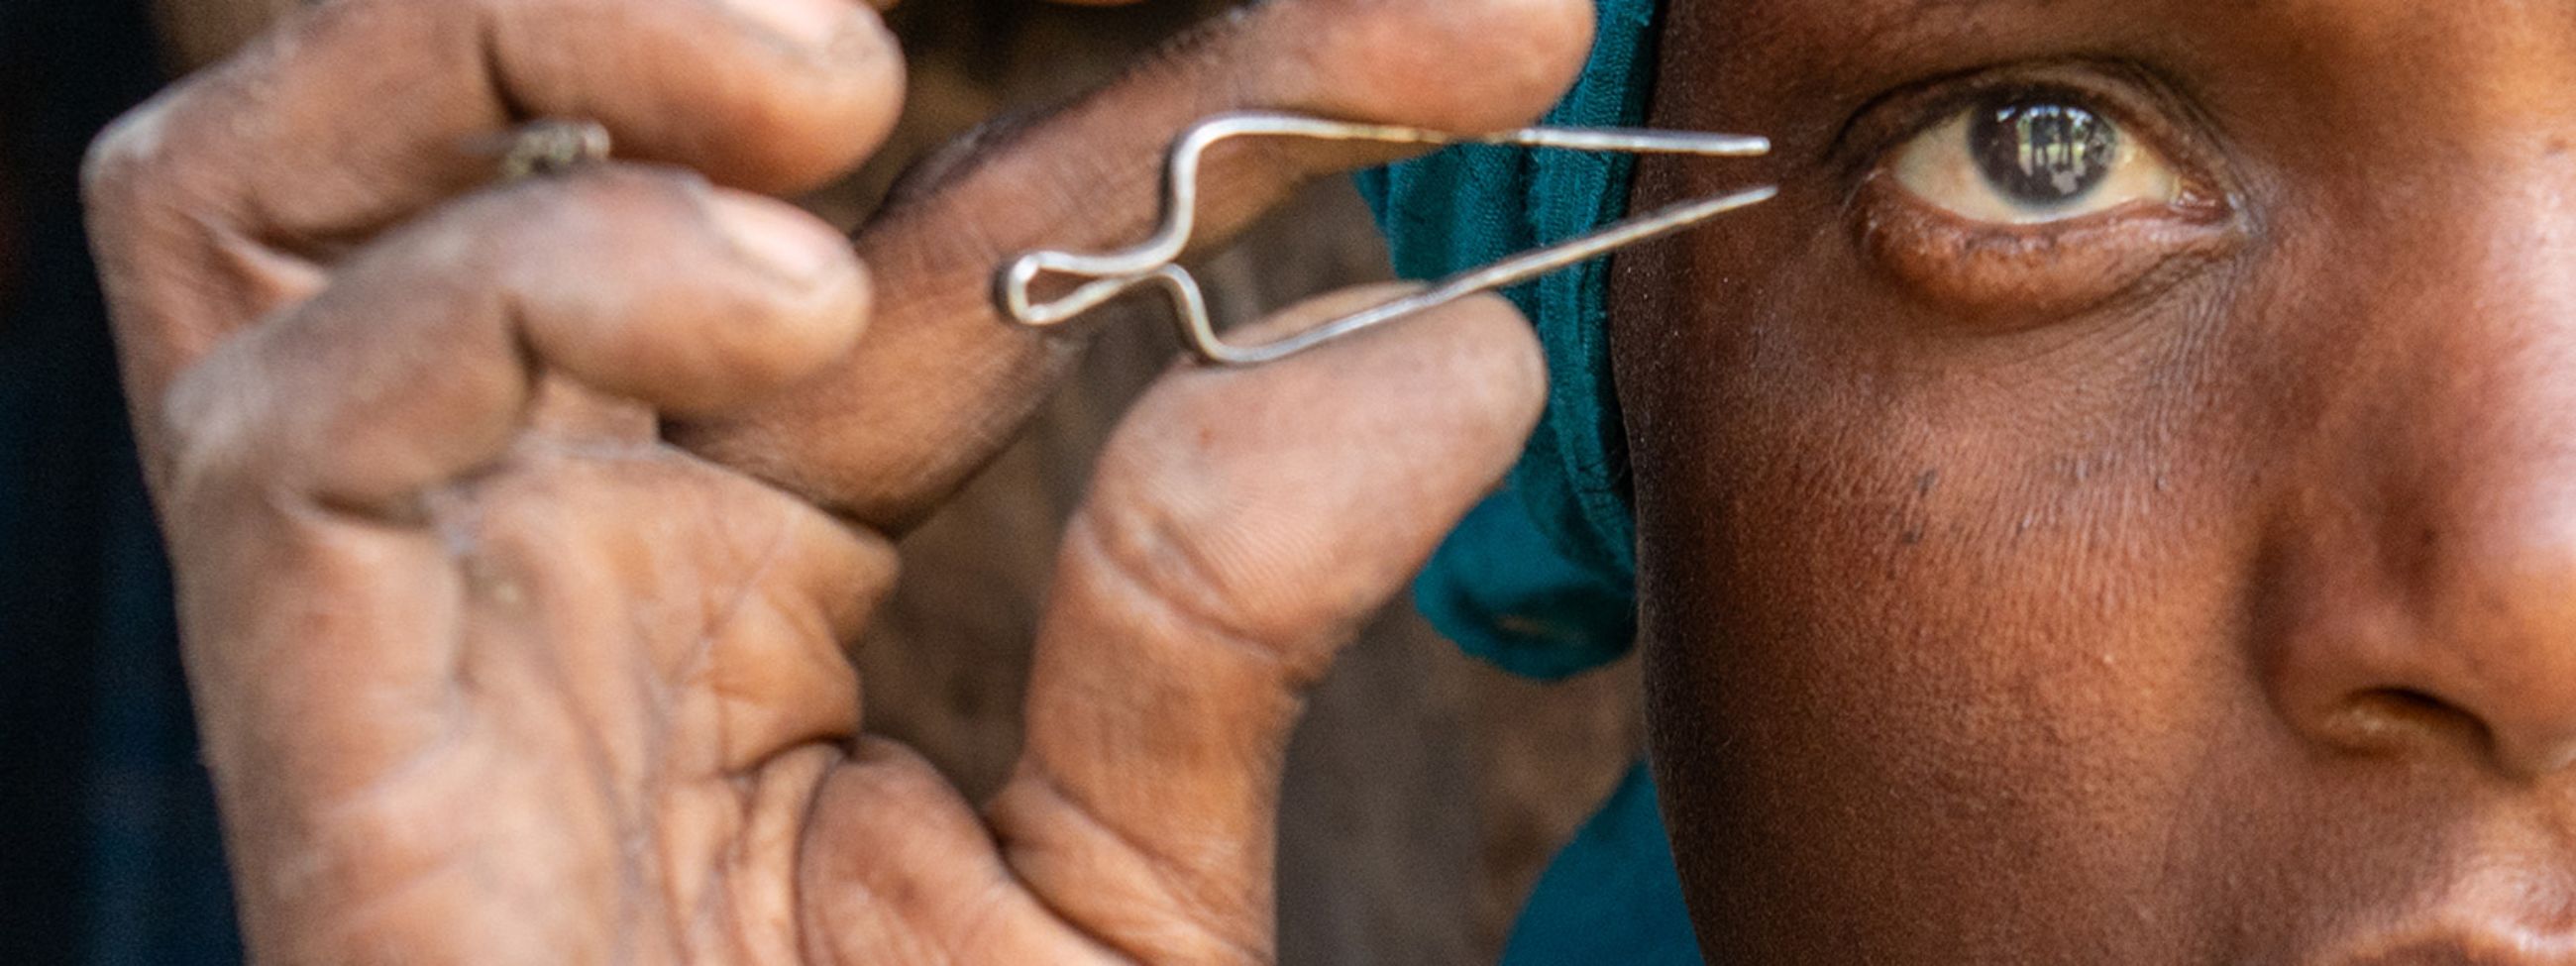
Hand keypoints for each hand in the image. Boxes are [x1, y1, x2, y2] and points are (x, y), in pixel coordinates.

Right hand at [81, 0, 1584, 960]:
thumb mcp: (1121, 874)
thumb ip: (1224, 610)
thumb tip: (1448, 348)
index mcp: (747, 543)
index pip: (954, 225)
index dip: (1209, 92)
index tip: (1472, 33)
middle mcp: (555, 529)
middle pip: (534, 120)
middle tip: (961, 17)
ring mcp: (417, 609)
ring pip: (278, 184)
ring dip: (548, 50)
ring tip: (832, 106)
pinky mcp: (320, 728)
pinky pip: (290, 427)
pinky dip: (516, 287)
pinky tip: (782, 309)